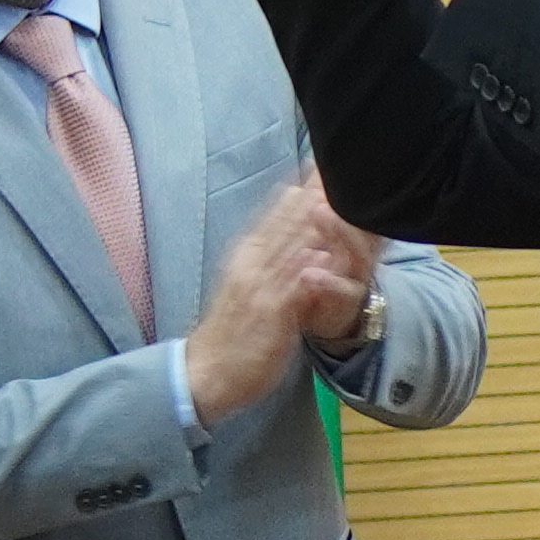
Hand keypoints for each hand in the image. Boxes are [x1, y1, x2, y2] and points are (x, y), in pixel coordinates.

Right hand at [180, 171, 383, 420]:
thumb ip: (274, 264)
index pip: (275, 217)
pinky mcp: (269, 314)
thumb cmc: (231, 333)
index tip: (318, 166)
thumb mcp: (250, 289)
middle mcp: (251, 266)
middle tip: (333, 167)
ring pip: (289, 248)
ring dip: (311, 222)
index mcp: (246, 257)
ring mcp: (259, 287)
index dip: (298, 192)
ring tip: (333, 196)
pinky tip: (322, 253)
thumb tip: (305, 244)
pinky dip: (305, 268)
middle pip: (285, 223)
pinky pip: (290, 287)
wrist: (205, 373)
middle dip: (310, 196)